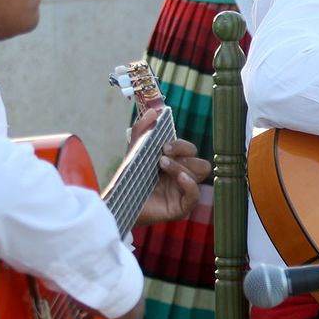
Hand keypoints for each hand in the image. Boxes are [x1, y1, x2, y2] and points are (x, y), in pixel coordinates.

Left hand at [132, 109, 209, 226]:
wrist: (117, 203)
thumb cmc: (129, 180)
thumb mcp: (135, 153)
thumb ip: (142, 131)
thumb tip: (153, 111)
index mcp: (176, 164)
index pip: (191, 150)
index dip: (181, 145)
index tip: (164, 145)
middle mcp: (183, 177)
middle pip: (200, 161)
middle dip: (183, 153)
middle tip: (163, 154)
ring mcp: (183, 192)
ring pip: (199, 174)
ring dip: (181, 166)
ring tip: (161, 166)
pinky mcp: (181, 207)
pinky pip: (195, 195)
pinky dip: (190, 184)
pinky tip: (179, 178)